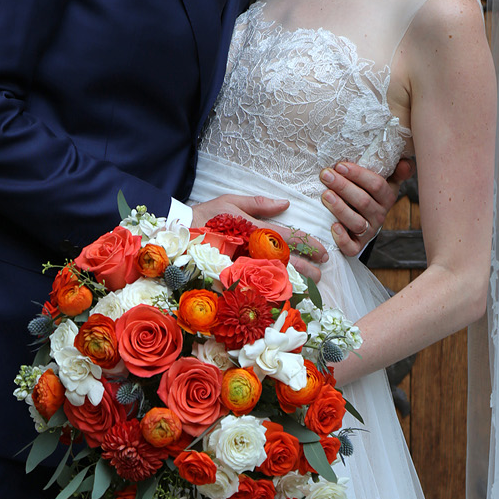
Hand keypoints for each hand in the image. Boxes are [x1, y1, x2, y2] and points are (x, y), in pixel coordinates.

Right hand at [189, 193, 327, 282]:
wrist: (176, 233)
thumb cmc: (205, 215)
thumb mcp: (230, 201)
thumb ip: (259, 203)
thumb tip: (286, 203)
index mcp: (251, 227)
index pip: (286, 236)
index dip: (306, 243)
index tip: (322, 251)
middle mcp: (247, 247)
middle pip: (282, 260)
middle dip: (305, 267)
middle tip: (321, 273)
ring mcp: (238, 264)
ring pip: (271, 275)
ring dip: (293, 281)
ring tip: (310, 287)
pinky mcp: (229, 277)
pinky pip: (253, 287)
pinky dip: (270, 293)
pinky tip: (285, 297)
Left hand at [319, 158, 412, 256]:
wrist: (364, 217)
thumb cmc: (370, 192)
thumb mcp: (386, 179)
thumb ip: (397, 170)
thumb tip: (405, 164)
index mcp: (387, 197)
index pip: (376, 185)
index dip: (358, 174)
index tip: (340, 165)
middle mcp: (380, 215)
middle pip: (363, 201)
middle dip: (343, 187)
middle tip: (326, 175)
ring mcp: (369, 231)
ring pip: (356, 222)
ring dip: (340, 208)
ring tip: (325, 195)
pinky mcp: (357, 245)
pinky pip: (351, 247)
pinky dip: (342, 239)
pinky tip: (333, 227)